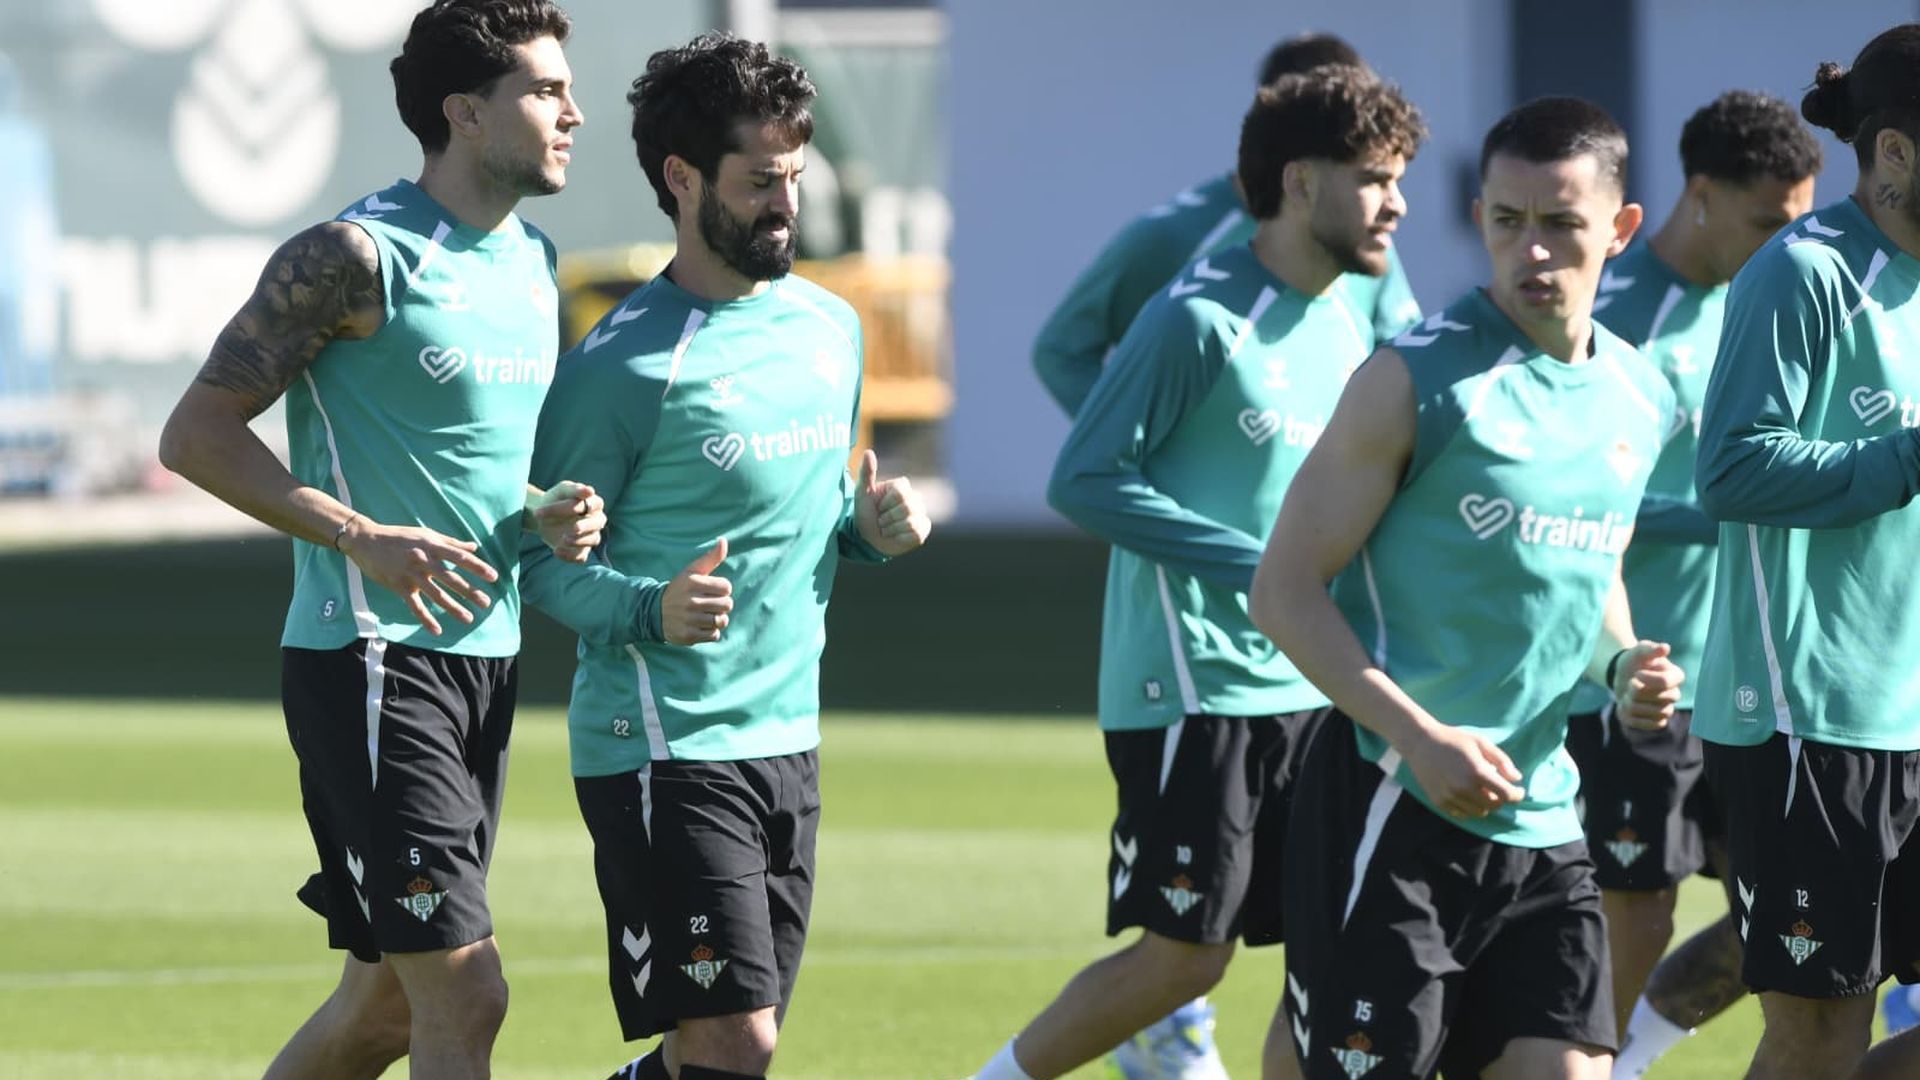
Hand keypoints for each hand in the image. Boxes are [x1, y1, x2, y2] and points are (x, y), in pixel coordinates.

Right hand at [336, 517, 499, 635]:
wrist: (367, 541)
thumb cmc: (400, 537)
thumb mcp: (426, 534)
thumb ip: (451, 543)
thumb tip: (474, 547)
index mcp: (432, 546)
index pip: (459, 557)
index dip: (477, 567)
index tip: (493, 577)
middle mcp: (424, 561)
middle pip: (451, 578)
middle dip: (469, 592)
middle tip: (486, 603)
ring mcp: (411, 575)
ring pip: (435, 594)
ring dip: (453, 608)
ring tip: (468, 618)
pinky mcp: (399, 587)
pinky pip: (415, 606)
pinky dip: (426, 619)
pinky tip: (437, 630)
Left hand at [529, 480, 604, 563]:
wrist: (542, 516)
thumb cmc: (556, 499)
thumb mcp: (562, 490)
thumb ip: (575, 489)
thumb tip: (590, 491)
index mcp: (594, 503)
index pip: (589, 505)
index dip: (570, 508)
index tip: (546, 511)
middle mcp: (596, 520)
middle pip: (597, 524)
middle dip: (585, 527)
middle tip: (572, 529)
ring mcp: (590, 536)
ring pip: (592, 540)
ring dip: (579, 541)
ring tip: (563, 539)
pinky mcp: (581, 550)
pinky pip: (581, 556)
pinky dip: (569, 556)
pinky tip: (556, 550)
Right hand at [662, 538, 732, 644]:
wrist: (655, 612)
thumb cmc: (680, 589)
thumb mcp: (692, 571)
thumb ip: (711, 557)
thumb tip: (723, 540)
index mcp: (693, 583)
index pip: (727, 587)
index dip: (722, 589)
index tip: (711, 591)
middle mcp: (691, 601)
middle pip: (727, 605)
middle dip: (721, 605)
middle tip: (708, 604)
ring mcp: (689, 619)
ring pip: (722, 621)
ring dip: (716, 619)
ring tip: (705, 615)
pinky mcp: (688, 635)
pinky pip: (714, 635)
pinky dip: (710, 632)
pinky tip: (700, 626)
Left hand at [854, 449, 930, 555]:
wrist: (866, 538)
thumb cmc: (865, 513)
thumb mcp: (862, 493)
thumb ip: (866, 472)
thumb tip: (868, 452)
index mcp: (902, 487)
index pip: (901, 493)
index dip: (885, 504)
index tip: (878, 507)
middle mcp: (915, 498)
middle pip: (907, 507)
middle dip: (888, 518)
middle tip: (881, 521)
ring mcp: (921, 514)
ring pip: (911, 522)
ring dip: (892, 528)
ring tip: (886, 529)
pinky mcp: (923, 530)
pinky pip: (915, 533)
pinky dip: (900, 537)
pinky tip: (895, 536)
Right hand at [1400, 720, 1525, 819]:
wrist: (1420, 743)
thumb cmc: (1453, 739)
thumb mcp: (1480, 742)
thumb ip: (1501, 760)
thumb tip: (1516, 778)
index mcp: (1477, 772)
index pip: (1506, 794)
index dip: (1517, 795)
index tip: (1519, 791)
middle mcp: (1463, 787)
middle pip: (1494, 805)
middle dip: (1500, 798)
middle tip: (1497, 788)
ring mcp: (1450, 796)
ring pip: (1479, 812)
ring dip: (1485, 804)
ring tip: (1481, 790)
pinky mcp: (1439, 802)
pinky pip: (1462, 814)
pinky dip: (1469, 808)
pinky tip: (1467, 794)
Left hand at [1613, 640, 1684, 730]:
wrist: (1622, 675)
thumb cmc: (1634, 660)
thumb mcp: (1639, 650)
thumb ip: (1650, 649)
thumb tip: (1665, 647)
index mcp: (1675, 676)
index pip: (1665, 683)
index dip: (1647, 680)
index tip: (1637, 674)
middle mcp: (1674, 694)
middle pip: (1659, 701)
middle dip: (1637, 692)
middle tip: (1630, 683)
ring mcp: (1666, 709)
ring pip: (1655, 715)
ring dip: (1633, 705)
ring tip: (1627, 695)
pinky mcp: (1655, 721)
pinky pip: (1648, 726)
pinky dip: (1632, 717)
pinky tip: (1626, 706)